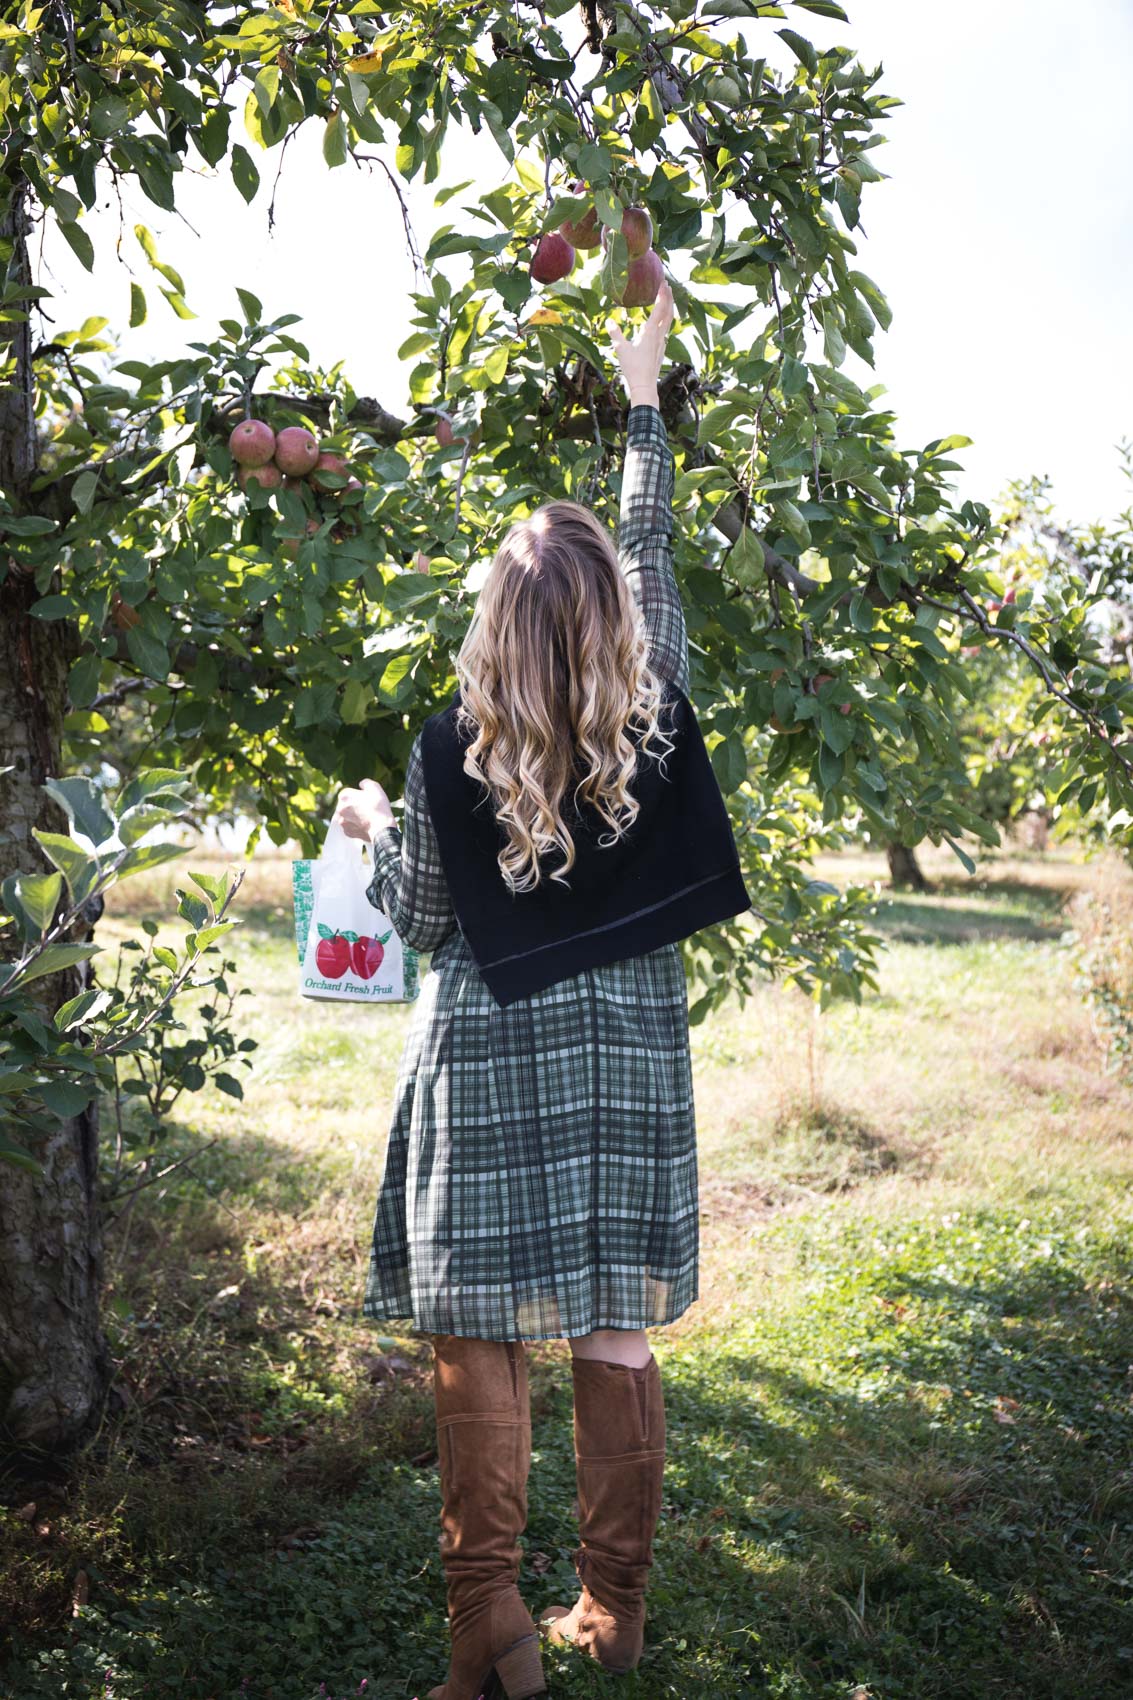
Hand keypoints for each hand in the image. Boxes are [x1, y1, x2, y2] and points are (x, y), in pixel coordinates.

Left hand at [335, 778, 394, 840]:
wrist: (381, 828)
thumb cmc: (378, 806)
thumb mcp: (375, 787)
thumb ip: (365, 782)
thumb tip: (361, 784)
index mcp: (344, 796)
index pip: (348, 793)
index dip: (358, 795)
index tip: (366, 799)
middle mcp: (339, 809)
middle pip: (347, 805)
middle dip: (354, 806)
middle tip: (367, 808)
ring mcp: (342, 822)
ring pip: (348, 816)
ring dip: (354, 816)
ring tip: (367, 817)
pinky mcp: (347, 832)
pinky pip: (350, 827)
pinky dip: (356, 826)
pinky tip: (365, 825)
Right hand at [606, 273, 674, 402]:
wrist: (644, 386)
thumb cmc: (633, 368)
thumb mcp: (621, 349)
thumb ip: (615, 333)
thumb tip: (609, 321)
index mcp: (650, 332)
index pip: (659, 309)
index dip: (662, 294)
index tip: (664, 283)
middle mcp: (659, 336)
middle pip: (668, 312)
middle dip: (669, 298)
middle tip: (668, 286)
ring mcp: (662, 343)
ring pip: (669, 322)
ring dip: (669, 309)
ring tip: (668, 300)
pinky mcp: (661, 350)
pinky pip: (666, 331)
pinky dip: (666, 322)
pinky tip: (662, 323)